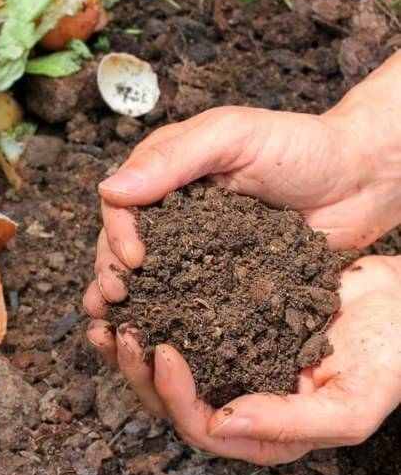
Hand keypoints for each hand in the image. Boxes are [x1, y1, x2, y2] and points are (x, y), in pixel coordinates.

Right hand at [85, 52, 400, 318]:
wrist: (364, 180)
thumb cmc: (301, 146)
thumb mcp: (233, 136)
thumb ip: (173, 158)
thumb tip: (110, 190)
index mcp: (166, 173)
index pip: (121, 204)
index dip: (117, 233)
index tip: (133, 259)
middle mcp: (174, 213)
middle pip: (124, 244)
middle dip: (112, 271)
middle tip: (114, 299)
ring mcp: (197, 249)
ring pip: (150, 276)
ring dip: (129, 301)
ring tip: (116, 326)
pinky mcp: (223, 279)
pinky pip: (190, 299)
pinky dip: (168, 318)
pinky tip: (155, 337)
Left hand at [89, 255, 400, 464]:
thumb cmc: (390, 356)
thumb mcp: (352, 401)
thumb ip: (291, 423)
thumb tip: (222, 422)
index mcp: (264, 430)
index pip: (201, 427)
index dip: (174, 395)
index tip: (162, 350)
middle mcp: (238, 399)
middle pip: (169, 400)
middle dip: (137, 370)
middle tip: (121, 331)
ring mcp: (228, 361)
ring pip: (163, 365)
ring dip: (130, 345)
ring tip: (107, 315)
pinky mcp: (223, 324)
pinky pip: (177, 322)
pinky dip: (151, 310)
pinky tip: (132, 291)